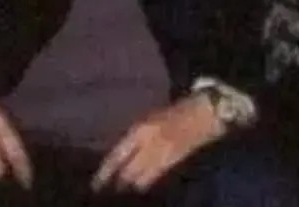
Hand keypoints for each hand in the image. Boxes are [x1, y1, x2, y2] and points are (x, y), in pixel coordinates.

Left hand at [92, 93, 224, 192]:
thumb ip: (135, 136)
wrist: (203, 113)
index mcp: (140, 130)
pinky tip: (142, 184)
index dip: (104, 173)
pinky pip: (153, 178)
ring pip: (139, 179)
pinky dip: (145, 182)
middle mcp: (148, 145)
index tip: (95, 185)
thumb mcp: (150, 119)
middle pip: (126, 172)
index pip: (116, 157)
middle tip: (112, 187)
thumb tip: (120, 154)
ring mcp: (160, 155)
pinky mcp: (172, 163)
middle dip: (118, 181)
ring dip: (131, 183)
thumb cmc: (174, 111)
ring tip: (126, 187)